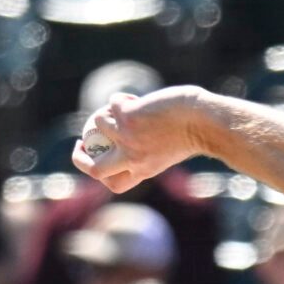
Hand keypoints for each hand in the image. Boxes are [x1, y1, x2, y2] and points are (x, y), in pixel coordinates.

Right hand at [73, 86, 211, 193]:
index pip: (112, 184)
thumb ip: (144, 153)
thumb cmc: (193, 133)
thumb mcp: (166, 152)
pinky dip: (121, 98)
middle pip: (93, 168)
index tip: (95, 161)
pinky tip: (139, 101)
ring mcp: (128, 137)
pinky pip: (111, 104)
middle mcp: (132, 158)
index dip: (99, 175)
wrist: (205, 121)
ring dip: (105, 113)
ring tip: (123, 108)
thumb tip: (122, 142)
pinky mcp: (128, 116)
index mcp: (142, 170)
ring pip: (97, 124)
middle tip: (81, 140)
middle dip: (79, 157)